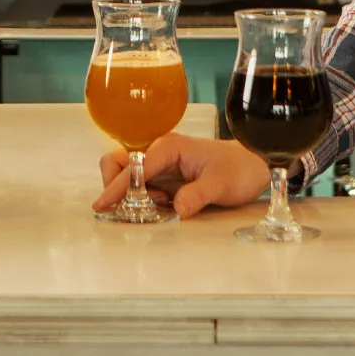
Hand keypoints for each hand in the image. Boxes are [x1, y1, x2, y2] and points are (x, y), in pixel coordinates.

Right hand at [92, 133, 270, 218]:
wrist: (251, 166)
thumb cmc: (238, 169)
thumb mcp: (221, 184)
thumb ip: (198, 195)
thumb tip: (178, 208)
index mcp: (170, 147)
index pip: (134, 167)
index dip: (117, 186)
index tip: (103, 204)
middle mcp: (159, 152)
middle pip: (117, 163)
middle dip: (114, 185)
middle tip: (131, 208)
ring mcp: (159, 165)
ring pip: (125, 176)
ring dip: (127, 194)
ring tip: (154, 207)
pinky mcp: (162, 177)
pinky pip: (139, 188)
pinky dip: (139, 199)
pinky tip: (161, 207)